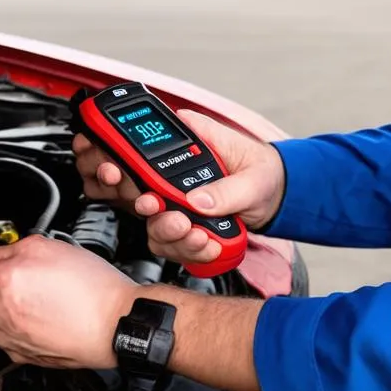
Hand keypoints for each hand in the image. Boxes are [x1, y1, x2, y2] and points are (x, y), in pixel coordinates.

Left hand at [0, 235, 136, 368]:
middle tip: (4, 283)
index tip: (2, 261)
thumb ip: (26, 248)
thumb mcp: (61, 248)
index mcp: (10, 276)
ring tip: (20, 303)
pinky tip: (31, 322)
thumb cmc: (97, 288)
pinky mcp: (21, 354)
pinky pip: (2, 342)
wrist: (116, 324)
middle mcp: (4, 306)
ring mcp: (10, 334)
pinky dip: (11, 332)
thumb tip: (12, 253)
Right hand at [72, 109, 285, 268]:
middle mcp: (171, 170)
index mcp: (184, 142)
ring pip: (147, 219)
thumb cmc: (264, 171)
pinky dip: (185, 248)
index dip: (114, 158)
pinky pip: (169, 241)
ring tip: (195, 234)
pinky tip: (207, 246)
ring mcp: (174, 198)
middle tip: (161, 210)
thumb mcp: (253, 176)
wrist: (276, 197)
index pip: (135, 144)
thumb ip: (228, 189)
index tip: (116, 173)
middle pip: (127, 184)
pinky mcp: (181, 223)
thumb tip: (198, 199)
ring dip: (167, 231)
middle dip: (137, 201)